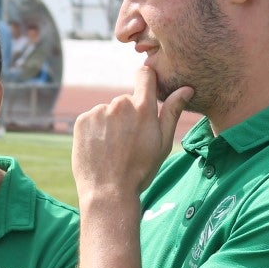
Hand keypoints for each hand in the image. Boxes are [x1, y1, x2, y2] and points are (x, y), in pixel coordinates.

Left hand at [72, 65, 191, 197]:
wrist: (109, 192)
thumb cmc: (141, 170)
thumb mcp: (163, 143)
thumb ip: (173, 111)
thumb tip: (186, 88)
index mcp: (143, 108)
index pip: (144, 74)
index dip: (146, 79)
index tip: (147, 87)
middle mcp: (120, 104)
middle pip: (126, 101)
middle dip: (129, 116)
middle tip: (129, 142)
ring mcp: (98, 112)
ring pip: (108, 112)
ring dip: (111, 124)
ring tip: (113, 149)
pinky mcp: (82, 121)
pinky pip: (92, 120)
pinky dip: (95, 131)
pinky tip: (100, 149)